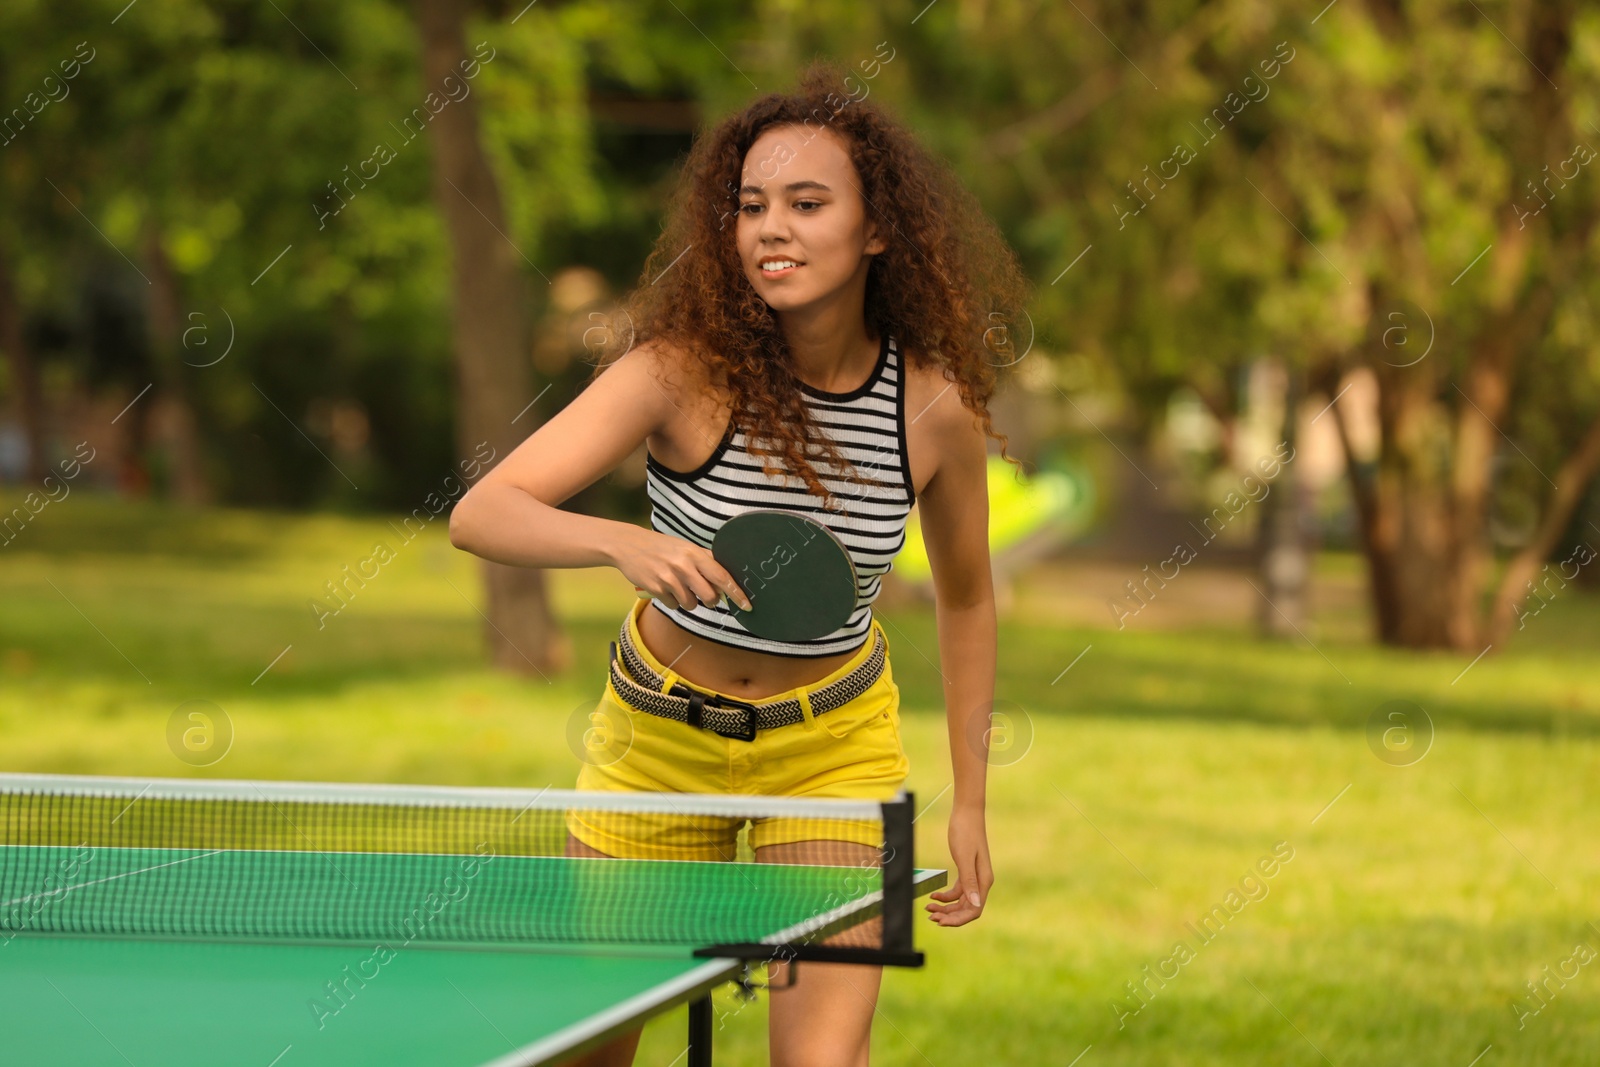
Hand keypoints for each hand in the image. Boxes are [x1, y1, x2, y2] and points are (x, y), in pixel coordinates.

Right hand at [610, 525, 752, 612]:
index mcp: (694, 553)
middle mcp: (683, 565)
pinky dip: (672, 601)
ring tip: (678, 587)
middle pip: (709, 596)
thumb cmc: (661, 547)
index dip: (736, 593)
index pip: (722, 576)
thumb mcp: (685, 548)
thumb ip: (705, 562)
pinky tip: (665, 588)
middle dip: (710, 601)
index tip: (747, 606)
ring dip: (689, 601)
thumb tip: (726, 581)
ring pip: (691, 604)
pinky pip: (674, 606)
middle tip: (704, 596)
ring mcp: (669, 578)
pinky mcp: (656, 588)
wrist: (628, 545)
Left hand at [925, 804, 990, 926]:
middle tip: (930, 916)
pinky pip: (957, 891)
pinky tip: (934, 895)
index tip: (941, 921)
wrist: (966, 812)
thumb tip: (975, 905)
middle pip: (967, 908)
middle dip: (949, 916)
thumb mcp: (964, 858)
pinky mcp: (966, 871)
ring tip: (929, 908)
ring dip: (946, 907)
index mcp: (984, 881)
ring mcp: (974, 877)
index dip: (958, 920)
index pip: (974, 910)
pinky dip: (946, 896)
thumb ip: (969, 882)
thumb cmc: (966, 832)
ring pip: (961, 901)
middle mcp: (981, 882)